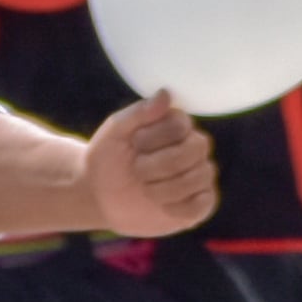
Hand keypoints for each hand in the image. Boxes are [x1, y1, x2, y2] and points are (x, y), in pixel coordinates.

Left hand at [78, 99, 216, 235]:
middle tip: (136, 170)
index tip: (134, 144)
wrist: (99, 194)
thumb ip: (138, 112)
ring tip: (144, 188)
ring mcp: (200, 175)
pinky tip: (160, 205)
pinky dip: (177, 207)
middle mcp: (195, 147)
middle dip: (156, 164)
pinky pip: (202, 205)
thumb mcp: (114, 132)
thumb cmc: (108, 158)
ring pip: (199, 177)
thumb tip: (165, 94)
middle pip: (195, 149)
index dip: (152, 138)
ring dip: (161, 187)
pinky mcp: (199, 203)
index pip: (180, 125)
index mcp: (177, 125)